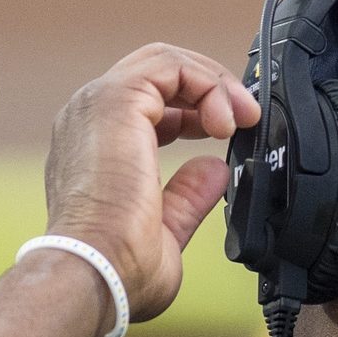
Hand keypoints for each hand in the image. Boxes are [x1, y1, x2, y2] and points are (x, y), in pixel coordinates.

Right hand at [40, 43, 260, 323]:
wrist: (98, 273)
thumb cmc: (119, 270)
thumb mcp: (166, 231)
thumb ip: (188, 196)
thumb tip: (213, 171)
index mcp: (95, 147)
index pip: (148, 103)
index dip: (195, 109)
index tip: (229, 132)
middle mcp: (90, 119)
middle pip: (157, 74)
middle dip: (210, 88)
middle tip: (246, 117)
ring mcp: (98, 105)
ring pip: (165, 62)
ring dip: (213, 83)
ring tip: (242, 117)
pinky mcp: (115, 100)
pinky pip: (169, 66)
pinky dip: (207, 83)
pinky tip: (226, 119)